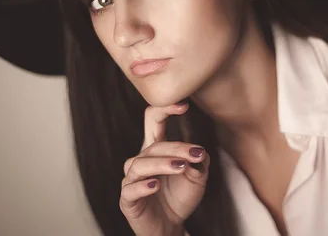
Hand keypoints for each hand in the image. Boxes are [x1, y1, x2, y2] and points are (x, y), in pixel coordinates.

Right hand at [120, 102, 208, 235]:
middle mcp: (141, 160)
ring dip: (162, 164)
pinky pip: (130, 189)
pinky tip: (156, 185)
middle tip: (196, 154)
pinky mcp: (128, 200)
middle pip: (153, 145)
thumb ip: (199, 161)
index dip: (165, 109)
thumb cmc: (180, 196)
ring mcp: (132, 179)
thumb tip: (198, 153)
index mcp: (155, 148)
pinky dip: (143, 186)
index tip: (184, 105)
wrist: (170, 226)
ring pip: (140, 164)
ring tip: (180, 168)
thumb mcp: (197, 176)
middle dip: (176, 148)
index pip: (153, 120)